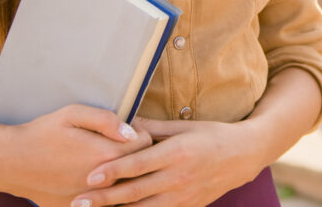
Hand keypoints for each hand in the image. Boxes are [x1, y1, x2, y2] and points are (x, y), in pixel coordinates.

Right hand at [0, 104, 150, 206]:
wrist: (10, 162)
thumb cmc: (43, 133)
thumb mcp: (73, 114)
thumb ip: (106, 120)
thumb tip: (132, 132)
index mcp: (105, 155)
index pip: (146, 145)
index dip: (142, 134)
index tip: (129, 131)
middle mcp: (102, 182)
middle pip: (138, 169)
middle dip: (137, 156)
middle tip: (122, 145)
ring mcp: (91, 200)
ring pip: (125, 189)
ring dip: (124, 176)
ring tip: (111, 162)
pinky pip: (106, 203)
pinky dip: (108, 193)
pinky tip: (99, 181)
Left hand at [71, 118, 262, 206]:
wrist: (243, 155)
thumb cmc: (210, 135)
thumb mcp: (183, 126)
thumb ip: (151, 128)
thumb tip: (122, 122)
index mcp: (176, 153)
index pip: (138, 165)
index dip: (112, 172)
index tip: (89, 177)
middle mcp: (178, 178)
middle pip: (134, 192)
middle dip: (104, 199)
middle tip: (78, 202)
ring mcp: (183, 197)